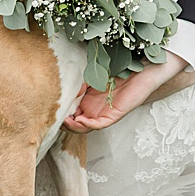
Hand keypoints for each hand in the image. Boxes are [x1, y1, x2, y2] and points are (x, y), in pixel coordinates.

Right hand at [65, 56, 181, 131]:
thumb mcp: (94, 74)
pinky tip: (80, 120)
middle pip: (76, 124)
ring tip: (65, 121)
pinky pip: (100, 124)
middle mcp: (95, 110)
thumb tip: (65, 84)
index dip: (60, 112)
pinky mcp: (116, 114)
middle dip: (64, 123)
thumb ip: (80, 81)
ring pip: (86, 127)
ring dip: (74, 126)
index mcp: (88, 101)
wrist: (144, 68)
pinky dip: (88, 125)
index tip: (50, 107)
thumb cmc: (120, 69)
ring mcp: (105, 113)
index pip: (70, 113)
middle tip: (54, 117)